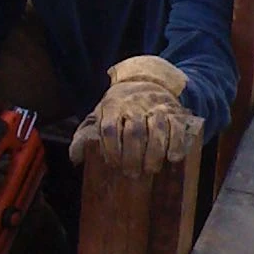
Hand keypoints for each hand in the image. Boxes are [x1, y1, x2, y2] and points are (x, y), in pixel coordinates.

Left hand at [69, 56, 190, 175]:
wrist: (149, 80)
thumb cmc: (120, 107)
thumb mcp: (100, 115)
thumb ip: (85, 136)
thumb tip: (75, 158)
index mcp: (113, 106)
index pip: (109, 128)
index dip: (111, 149)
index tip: (113, 164)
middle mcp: (135, 105)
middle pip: (134, 132)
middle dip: (133, 156)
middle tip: (132, 173)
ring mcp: (157, 107)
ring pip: (157, 129)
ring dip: (154, 153)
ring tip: (151, 170)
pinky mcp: (175, 111)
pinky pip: (178, 127)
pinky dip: (176, 143)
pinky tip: (172, 158)